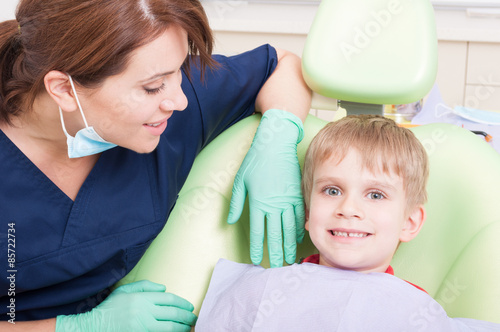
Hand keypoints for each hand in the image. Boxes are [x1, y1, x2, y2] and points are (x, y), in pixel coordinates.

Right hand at [56, 280, 196, 331]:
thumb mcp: (124, 291)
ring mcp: (142, 325)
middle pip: (172, 313)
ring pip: (169, 327)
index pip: (169, 299)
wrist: (93, 327)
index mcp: (142, 298)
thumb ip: (145, 286)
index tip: (189, 307)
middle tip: (194, 318)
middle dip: (186, 316)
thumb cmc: (110, 308)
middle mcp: (144, 311)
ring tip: (189, 327)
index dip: (182, 303)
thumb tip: (164, 288)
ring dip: (182, 327)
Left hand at [228, 109, 304, 266]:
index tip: (258, 260)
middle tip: (277, 266)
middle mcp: (274, 204)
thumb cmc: (255, 161)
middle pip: (275, 234)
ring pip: (289, 228)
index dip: (258, 248)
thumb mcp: (239, 181)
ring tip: (289, 258)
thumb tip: (232, 221)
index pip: (258, 231)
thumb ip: (236, 203)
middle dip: (275, 252)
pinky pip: (300, 215)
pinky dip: (299, 229)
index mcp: (258, 202)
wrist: (275, 144)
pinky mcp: (297, 194)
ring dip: (289, 245)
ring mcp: (287, 199)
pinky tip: (298, 238)